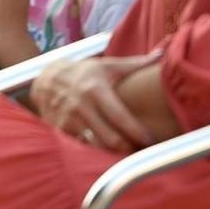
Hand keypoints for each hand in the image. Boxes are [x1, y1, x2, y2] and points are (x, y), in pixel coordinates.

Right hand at [30, 53, 161, 151]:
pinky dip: (95, 153)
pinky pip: (82, 147)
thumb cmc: (84, 72)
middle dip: (128, 149)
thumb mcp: (108, 65)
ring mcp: (68, 119)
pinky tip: (106, 153)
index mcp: (95, 90)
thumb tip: (163, 52)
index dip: (137, 133)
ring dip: (113, 154)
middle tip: (142, 153)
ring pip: (96, 146)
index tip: (151, 141)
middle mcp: (81, 106)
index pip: (121, 118)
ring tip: (128, 156)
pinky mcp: (60, 129)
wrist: (46, 77)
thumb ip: (136, 63)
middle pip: (110, 138)